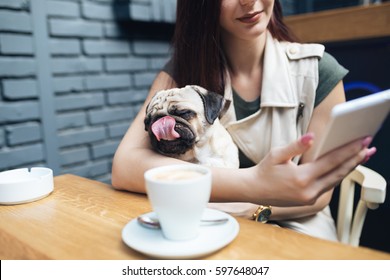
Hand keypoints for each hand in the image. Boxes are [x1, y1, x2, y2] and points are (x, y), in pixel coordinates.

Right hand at [251, 133, 374, 205]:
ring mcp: (310, 198)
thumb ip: (296, 145)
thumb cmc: (264, 170)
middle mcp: (309, 190)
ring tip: (362, 157)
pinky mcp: (309, 201)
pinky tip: (344, 168)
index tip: (362, 141)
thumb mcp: (277, 154)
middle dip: (356, 159)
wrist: (253, 190)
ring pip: (336, 181)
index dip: (348, 150)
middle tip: (369, 147)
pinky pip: (328, 187)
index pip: (331, 161)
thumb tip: (312, 136)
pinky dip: (338, 176)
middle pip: (339, 173)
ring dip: (350, 168)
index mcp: (301, 177)